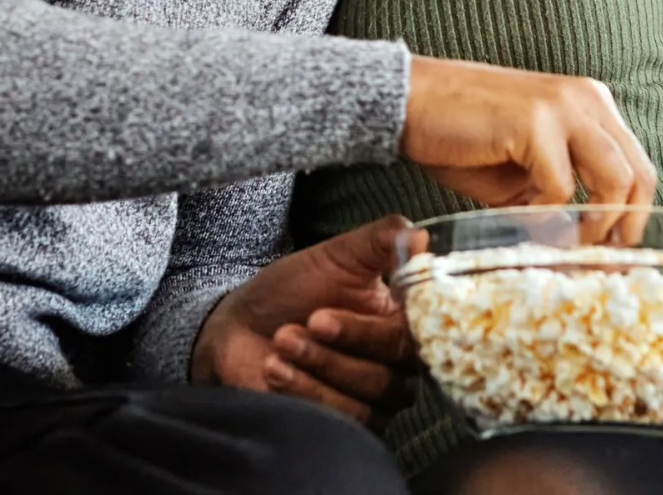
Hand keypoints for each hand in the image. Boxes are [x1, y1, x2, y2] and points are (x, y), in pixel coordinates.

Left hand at [191, 217, 417, 423]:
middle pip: (392, 370)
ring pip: (366, 397)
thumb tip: (420, 236)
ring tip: (282, 340)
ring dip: (319, 367)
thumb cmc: (294, 289)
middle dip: (343, 344)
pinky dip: (305, 392)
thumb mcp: (337, 255)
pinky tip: (276, 369)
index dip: (377, 328)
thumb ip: (381, 240)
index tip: (338, 309)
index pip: (416, 334)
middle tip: (308, 321)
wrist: (242, 327)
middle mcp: (399, 366)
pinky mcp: (347, 427)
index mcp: (404, 322)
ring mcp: (374, 400)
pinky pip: (342, 421)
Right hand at [401, 56, 657, 236]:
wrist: (410, 102)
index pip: (639, 168)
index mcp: (591, 105)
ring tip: (559, 242)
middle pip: (639, 176)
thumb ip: (564, 195)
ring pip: (614, 180)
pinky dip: (546, 216)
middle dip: (622, 228)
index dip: (633, 218)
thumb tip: (589, 247)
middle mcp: (587, 99)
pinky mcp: (534, 122)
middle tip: (594, 260)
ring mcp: (563, 106)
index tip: (612, 254)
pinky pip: (561, 187)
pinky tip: (523, 221)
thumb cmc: (464, 138)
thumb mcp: (527, 170)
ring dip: (590, 224)